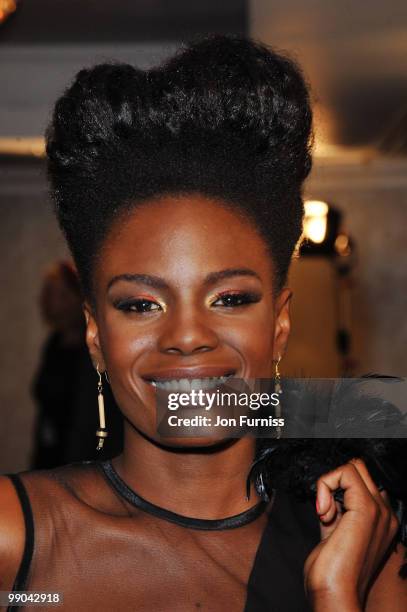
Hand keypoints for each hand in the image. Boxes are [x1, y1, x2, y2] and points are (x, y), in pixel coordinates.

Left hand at [304, 458, 399, 610]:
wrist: (336, 593)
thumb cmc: (332, 572)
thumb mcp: (333, 532)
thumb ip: (335, 510)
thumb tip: (328, 492)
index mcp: (381, 520)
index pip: (362, 481)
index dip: (338, 487)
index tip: (326, 511)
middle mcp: (385, 513)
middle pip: (359, 469)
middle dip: (335, 482)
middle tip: (325, 511)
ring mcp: (379, 510)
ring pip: (352, 467)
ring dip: (330, 484)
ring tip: (326, 514)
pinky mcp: (366, 509)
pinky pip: (345, 473)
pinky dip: (326, 484)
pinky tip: (324, 512)